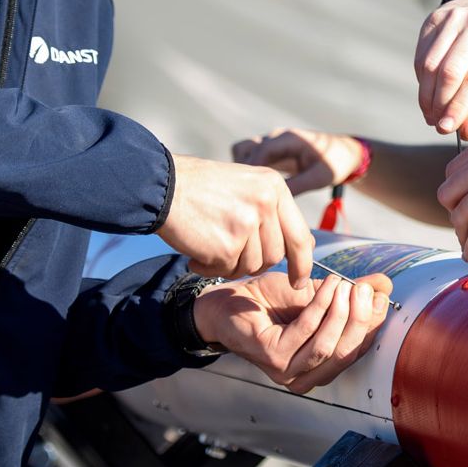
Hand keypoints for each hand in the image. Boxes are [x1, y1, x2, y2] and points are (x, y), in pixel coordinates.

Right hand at [161, 155, 313, 284]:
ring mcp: (248, 224)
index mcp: (275, 187)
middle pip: (275, 255)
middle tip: (229, 252)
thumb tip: (305, 245)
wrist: (162, 185)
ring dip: (230, 264)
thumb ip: (274, 213)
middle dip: (254, 262)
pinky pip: (228, 270)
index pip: (300, 235)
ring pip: (252, 266)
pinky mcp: (227, 244)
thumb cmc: (201, 188)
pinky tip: (198, 253)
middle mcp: (266, 204)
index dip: (302, 263)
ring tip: (209, 245)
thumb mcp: (248, 186)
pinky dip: (211, 268)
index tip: (298, 280)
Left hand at [194, 271, 394, 392]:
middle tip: (363, 287)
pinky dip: (321, 306)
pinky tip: (326, 286)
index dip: (372, 322)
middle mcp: (307, 377)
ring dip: (341, 311)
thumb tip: (385, 285)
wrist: (230, 300)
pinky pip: (306, 331)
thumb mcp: (319, 295)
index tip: (379, 293)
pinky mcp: (273, 357)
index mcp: (322, 367)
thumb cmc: (271, 301)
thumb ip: (350, 294)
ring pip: (328, 345)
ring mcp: (288, 371)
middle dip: (360, 318)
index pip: (358, 349)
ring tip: (343, 283)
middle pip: (346, 351)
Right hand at [231, 128, 365, 195]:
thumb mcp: (319, 177)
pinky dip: (248, 172)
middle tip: (248, 194)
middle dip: (243, 171)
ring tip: (251, 192)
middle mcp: (276, 138)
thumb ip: (297, 186)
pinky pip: (250, 159)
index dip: (251, 170)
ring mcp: (271, 144)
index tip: (248, 191)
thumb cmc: (335, 163)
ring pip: (243, 153)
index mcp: (288, 139)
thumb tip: (273, 202)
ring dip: (244, 170)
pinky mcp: (270, 154)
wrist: (344, 154)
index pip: (260, 150)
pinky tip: (255, 190)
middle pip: (244, 149)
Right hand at [415, 0, 467, 138]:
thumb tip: (463, 132)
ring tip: (430, 113)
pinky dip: (421, 79)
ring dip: (426, 95)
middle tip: (437, 123)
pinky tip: (427, 92)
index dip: (458, 107)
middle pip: (449, 72)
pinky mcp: (433, 18)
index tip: (446, 128)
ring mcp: (453, 18)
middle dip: (440, 103)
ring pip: (430, 64)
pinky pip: (421, 55)